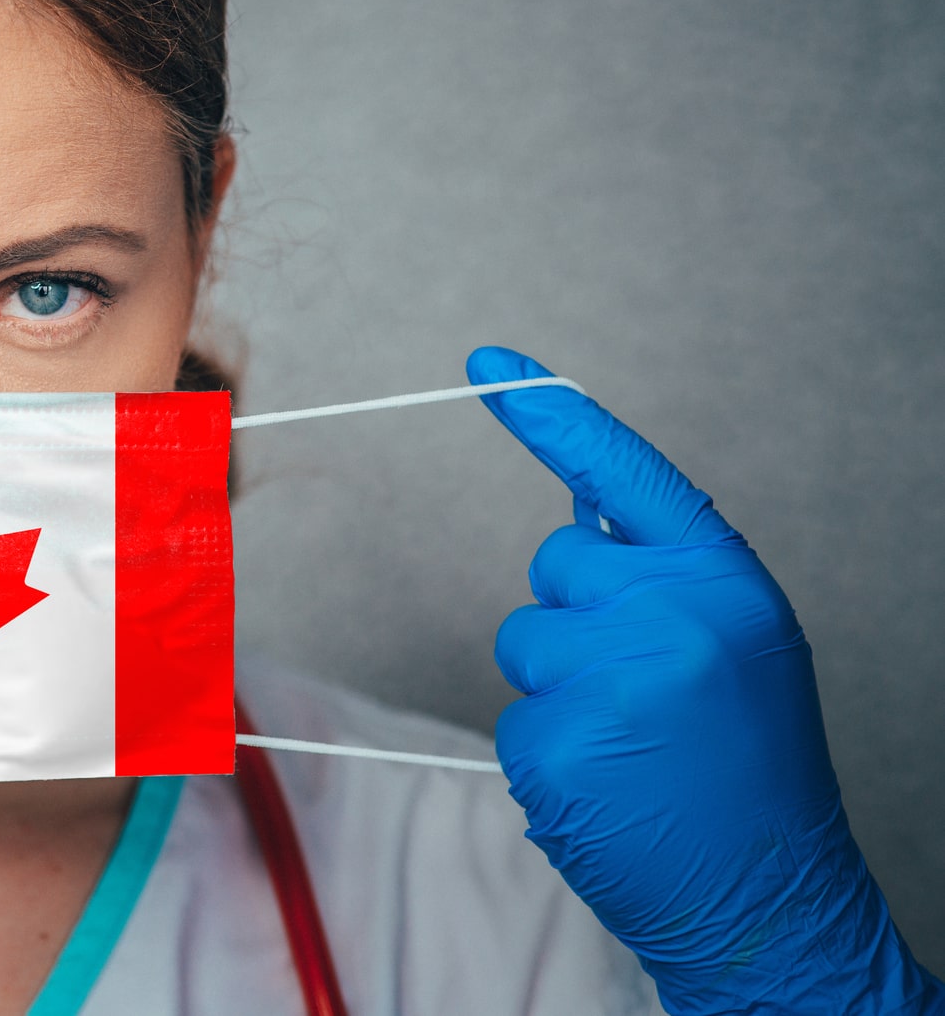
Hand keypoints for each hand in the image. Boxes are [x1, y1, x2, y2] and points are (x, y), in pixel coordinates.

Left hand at [470, 347, 939, 1015]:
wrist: (775, 899)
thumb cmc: (749, 767)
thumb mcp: (733, 644)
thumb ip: (662, 574)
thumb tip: (579, 507)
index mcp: (722, 582)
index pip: (624, 472)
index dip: (551, 414)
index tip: (487, 362)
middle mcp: (669, 617)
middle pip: (554, 565)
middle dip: (577, 616)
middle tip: (645, 691)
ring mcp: (610, 681)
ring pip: (523, 641)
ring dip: (558, 689)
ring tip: (633, 745)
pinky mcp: (558, 745)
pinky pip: (514, 717)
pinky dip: (548, 753)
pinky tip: (609, 785)